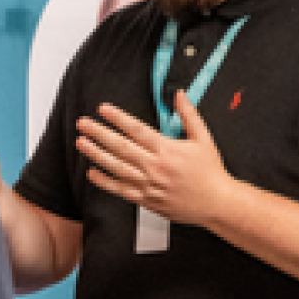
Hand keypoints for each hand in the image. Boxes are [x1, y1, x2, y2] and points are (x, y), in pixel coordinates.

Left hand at [75, 91, 231, 225]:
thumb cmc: (211, 172)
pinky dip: (105, 182)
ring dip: (97, 155)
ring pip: (117, 168)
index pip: (137, 130)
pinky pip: (121, 190)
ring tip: (82, 143)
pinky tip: (92, 173)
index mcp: (167, 149)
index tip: (103, 109)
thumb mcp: (204, 138)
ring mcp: (149, 185)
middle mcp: (155, 166)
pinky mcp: (147, 200)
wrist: (216, 203)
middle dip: (99, 133)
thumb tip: (179, 94)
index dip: (118, 118)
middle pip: (121, 147)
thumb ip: (189, 115)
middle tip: (83, 124)